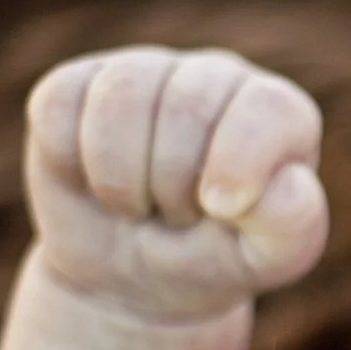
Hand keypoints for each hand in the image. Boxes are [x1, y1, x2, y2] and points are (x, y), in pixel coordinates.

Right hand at [24, 46, 327, 324]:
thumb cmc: (212, 259)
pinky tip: (92, 182)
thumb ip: (291, 225)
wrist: (132, 277)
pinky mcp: (77, 84)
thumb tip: (286, 181)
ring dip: (122, 181)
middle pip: (186, 106)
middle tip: (178, 216)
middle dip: (174, 186)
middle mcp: (214, 77)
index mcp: (276, 113)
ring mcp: (144, 72)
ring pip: (119, 100)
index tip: (221, 209)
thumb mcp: (265, 260)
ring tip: (140, 204)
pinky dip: (70, 164)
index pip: (268, 108)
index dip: (240, 160)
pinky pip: (59, 108)